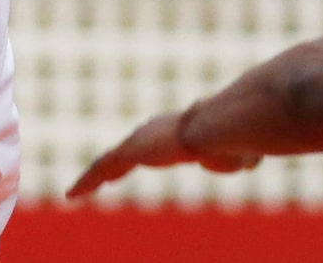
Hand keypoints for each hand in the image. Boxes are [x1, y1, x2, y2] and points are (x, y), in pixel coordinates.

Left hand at [67, 110, 259, 197]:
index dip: (140, 152)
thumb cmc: (234, 138)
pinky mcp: (132, 150)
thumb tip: (250, 157)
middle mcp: (154, 131)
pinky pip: (102, 167)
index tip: (130, 160)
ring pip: (110, 160)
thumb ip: (240, 155)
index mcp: (177, 131)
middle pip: (126, 150)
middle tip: (100, 176)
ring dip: (93, 175)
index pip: (152, 142)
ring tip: (77, 190)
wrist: (220, 127)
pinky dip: (86, 181)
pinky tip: (72, 194)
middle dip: (111, 163)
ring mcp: (141, 140)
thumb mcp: (239, 151)